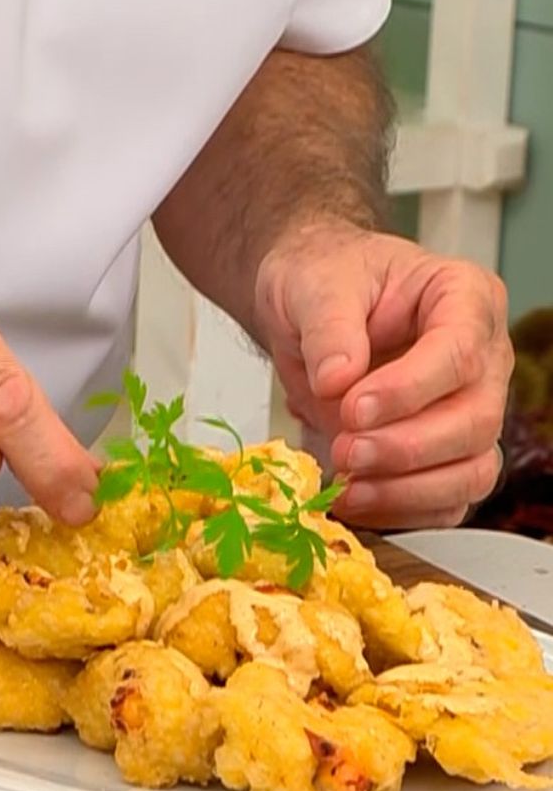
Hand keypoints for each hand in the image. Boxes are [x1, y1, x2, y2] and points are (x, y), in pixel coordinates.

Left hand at [254, 224, 512, 528]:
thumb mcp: (315, 285)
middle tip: (344, 451)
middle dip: (407, 447)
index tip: (353, 408)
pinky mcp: (443, 453)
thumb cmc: (326, 280)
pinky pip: (445, 499)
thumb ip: (329, 328)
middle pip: (477, 419)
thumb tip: (337, 380)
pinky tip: (353, 502)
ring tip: (346, 487)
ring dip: (408, 489)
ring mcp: (468, 409)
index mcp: (464, 299)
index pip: (460, 351)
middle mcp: (481, 358)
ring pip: (472, 469)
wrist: (309, 305)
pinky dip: (402, 511)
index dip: (409, 389)